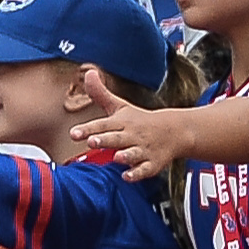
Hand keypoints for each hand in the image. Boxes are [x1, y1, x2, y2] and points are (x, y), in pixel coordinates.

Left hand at [72, 74, 193, 181]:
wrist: (176, 131)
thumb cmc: (140, 120)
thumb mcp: (121, 106)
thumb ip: (101, 94)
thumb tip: (88, 72)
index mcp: (122, 122)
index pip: (103, 125)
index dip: (88, 129)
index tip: (73, 133)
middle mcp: (132, 136)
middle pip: (117, 138)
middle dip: (105, 140)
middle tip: (91, 141)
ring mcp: (143, 150)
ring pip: (133, 154)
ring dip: (125, 156)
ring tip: (116, 157)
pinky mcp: (152, 163)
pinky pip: (145, 170)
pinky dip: (137, 173)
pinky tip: (128, 176)